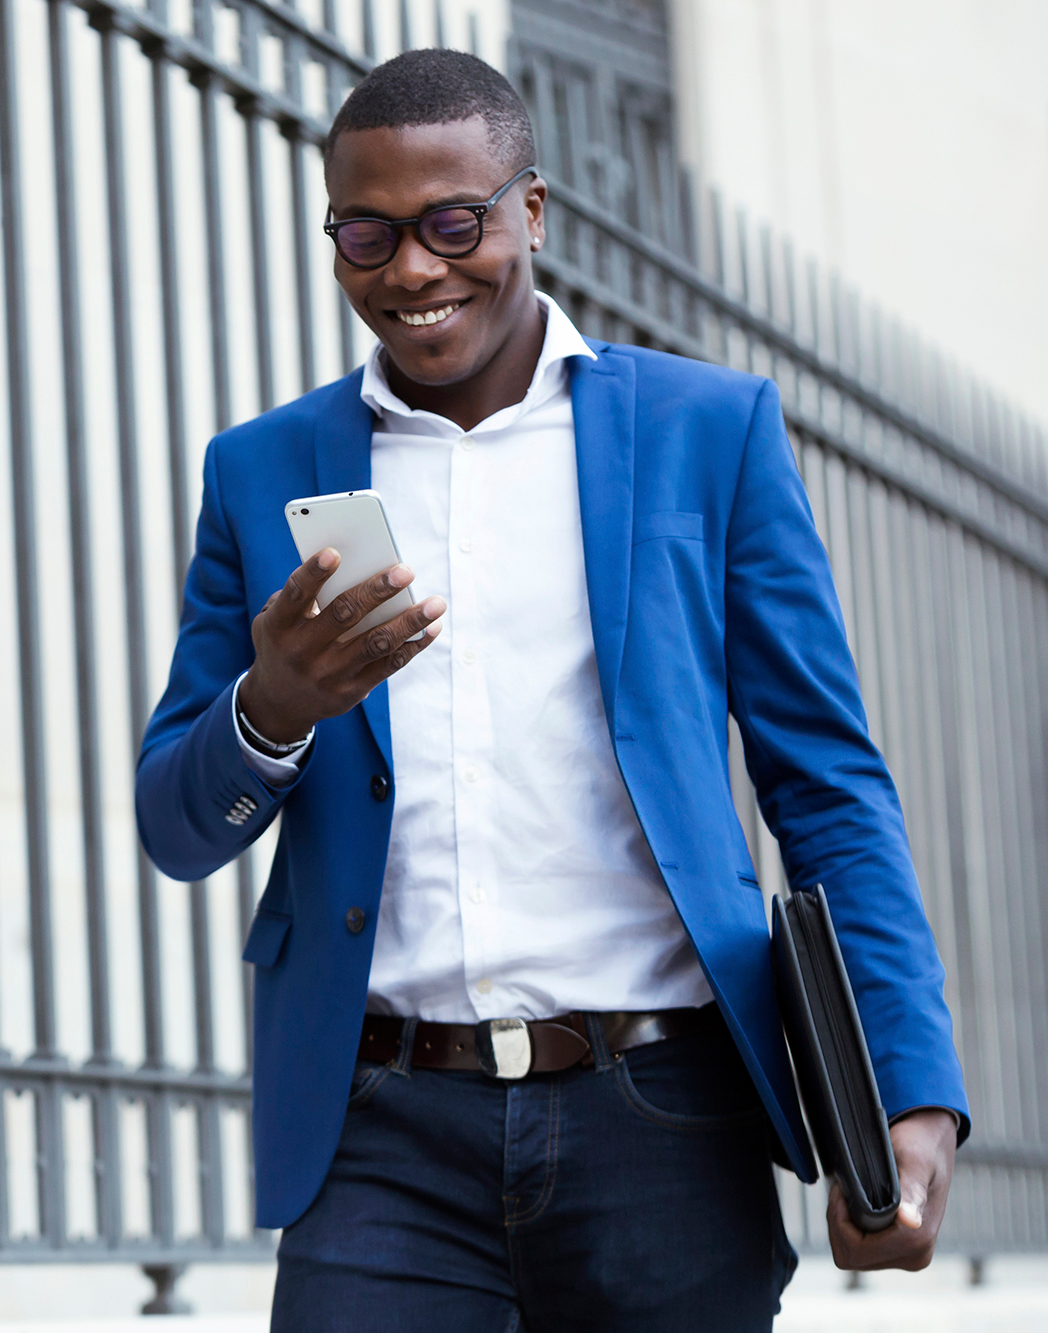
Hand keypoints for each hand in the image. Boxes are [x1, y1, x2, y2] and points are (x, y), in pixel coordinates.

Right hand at [238, 548, 444, 741]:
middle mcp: (302, 651)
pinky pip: (388, 665)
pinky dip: (413, 646)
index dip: (314, 573)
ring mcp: (328, 674)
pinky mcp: (350, 691)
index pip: (296, 594)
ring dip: (409, 621)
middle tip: (406, 571)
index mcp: (279, 625)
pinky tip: (432, 628)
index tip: (335, 552)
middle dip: (378, 590)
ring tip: (436, 604)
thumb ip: (306, 598)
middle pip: (345, 614)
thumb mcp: (278, 621)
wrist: (280, 702)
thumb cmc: (285, 643)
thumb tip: (360, 571)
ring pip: (376, 642)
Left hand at [826, 1108, 956, 1270]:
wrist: (933, 1141)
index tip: (842, 1188)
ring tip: (849, 1196)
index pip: (857, 1250)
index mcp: (917, 1241)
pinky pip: (862, 1251)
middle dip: (838, 1224)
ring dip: (843, 1227)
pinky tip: (856, 1205)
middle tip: (842, 1190)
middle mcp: (915, 1256)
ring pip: (854, 1256)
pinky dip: (851, 1229)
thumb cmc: (921, 1145)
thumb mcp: (914, 1161)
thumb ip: (911, 1191)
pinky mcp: (900, 1252)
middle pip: (852, 1256)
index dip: (840, 1220)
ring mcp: (908, 1257)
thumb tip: (910, 1222)